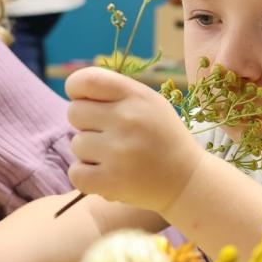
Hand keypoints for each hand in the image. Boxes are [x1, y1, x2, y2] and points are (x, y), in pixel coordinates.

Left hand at [65, 66, 201, 212]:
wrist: (187, 180)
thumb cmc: (162, 137)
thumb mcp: (149, 103)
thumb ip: (115, 92)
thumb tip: (74, 89)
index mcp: (136, 96)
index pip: (86, 81)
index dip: (76, 89)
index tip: (84, 100)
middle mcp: (127, 119)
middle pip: (74, 112)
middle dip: (86, 123)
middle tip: (107, 134)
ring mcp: (118, 152)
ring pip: (76, 144)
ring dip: (89, 152)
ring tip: (114, 157)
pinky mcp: (111, 181)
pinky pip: (75, 172)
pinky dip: (86, 176)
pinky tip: (105, 174)